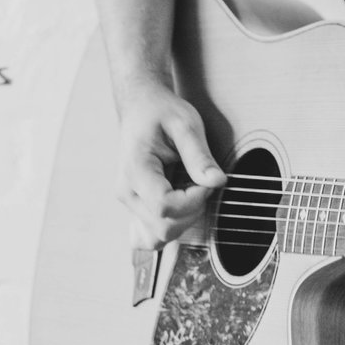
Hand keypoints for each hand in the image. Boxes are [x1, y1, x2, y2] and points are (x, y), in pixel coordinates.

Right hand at [116, 80, 226, 247]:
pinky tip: (181, 201)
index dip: (194, 199)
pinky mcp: (135, 207)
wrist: (141, 107)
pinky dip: (171, 224)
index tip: (207, 179)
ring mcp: (129, 202)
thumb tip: (217, 182)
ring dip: (184, 220)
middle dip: (193, 210)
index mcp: (136, 170)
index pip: (165, 207)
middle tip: (202, 181)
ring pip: (158, 237)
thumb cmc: (161, 112)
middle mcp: (127, 192)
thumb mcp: (186, 124)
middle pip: (163, 228)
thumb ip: (200, 156)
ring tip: (190, 189)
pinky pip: (152, 234)